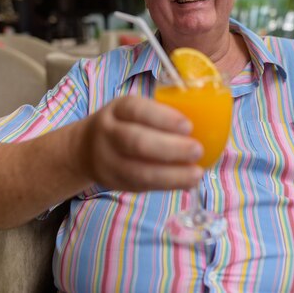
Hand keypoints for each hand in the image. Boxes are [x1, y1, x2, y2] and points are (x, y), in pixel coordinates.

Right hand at [78, 95, 203, 191]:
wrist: (85, 148)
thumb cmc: (126, 124)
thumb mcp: (134, 110)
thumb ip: (160, 115)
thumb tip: (208, 124)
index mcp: (118, 108)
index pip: (138, 110)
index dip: (163, 118)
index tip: (189, 126)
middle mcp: (109, 132)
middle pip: (137, 141)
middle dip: (170, 148)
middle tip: (197, 150)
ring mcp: (108, 160)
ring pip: (138, 170)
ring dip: (171, 174)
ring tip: (196, 174)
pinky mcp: (114, 182)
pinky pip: (141, 185)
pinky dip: (166, 185)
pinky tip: (185, 183)